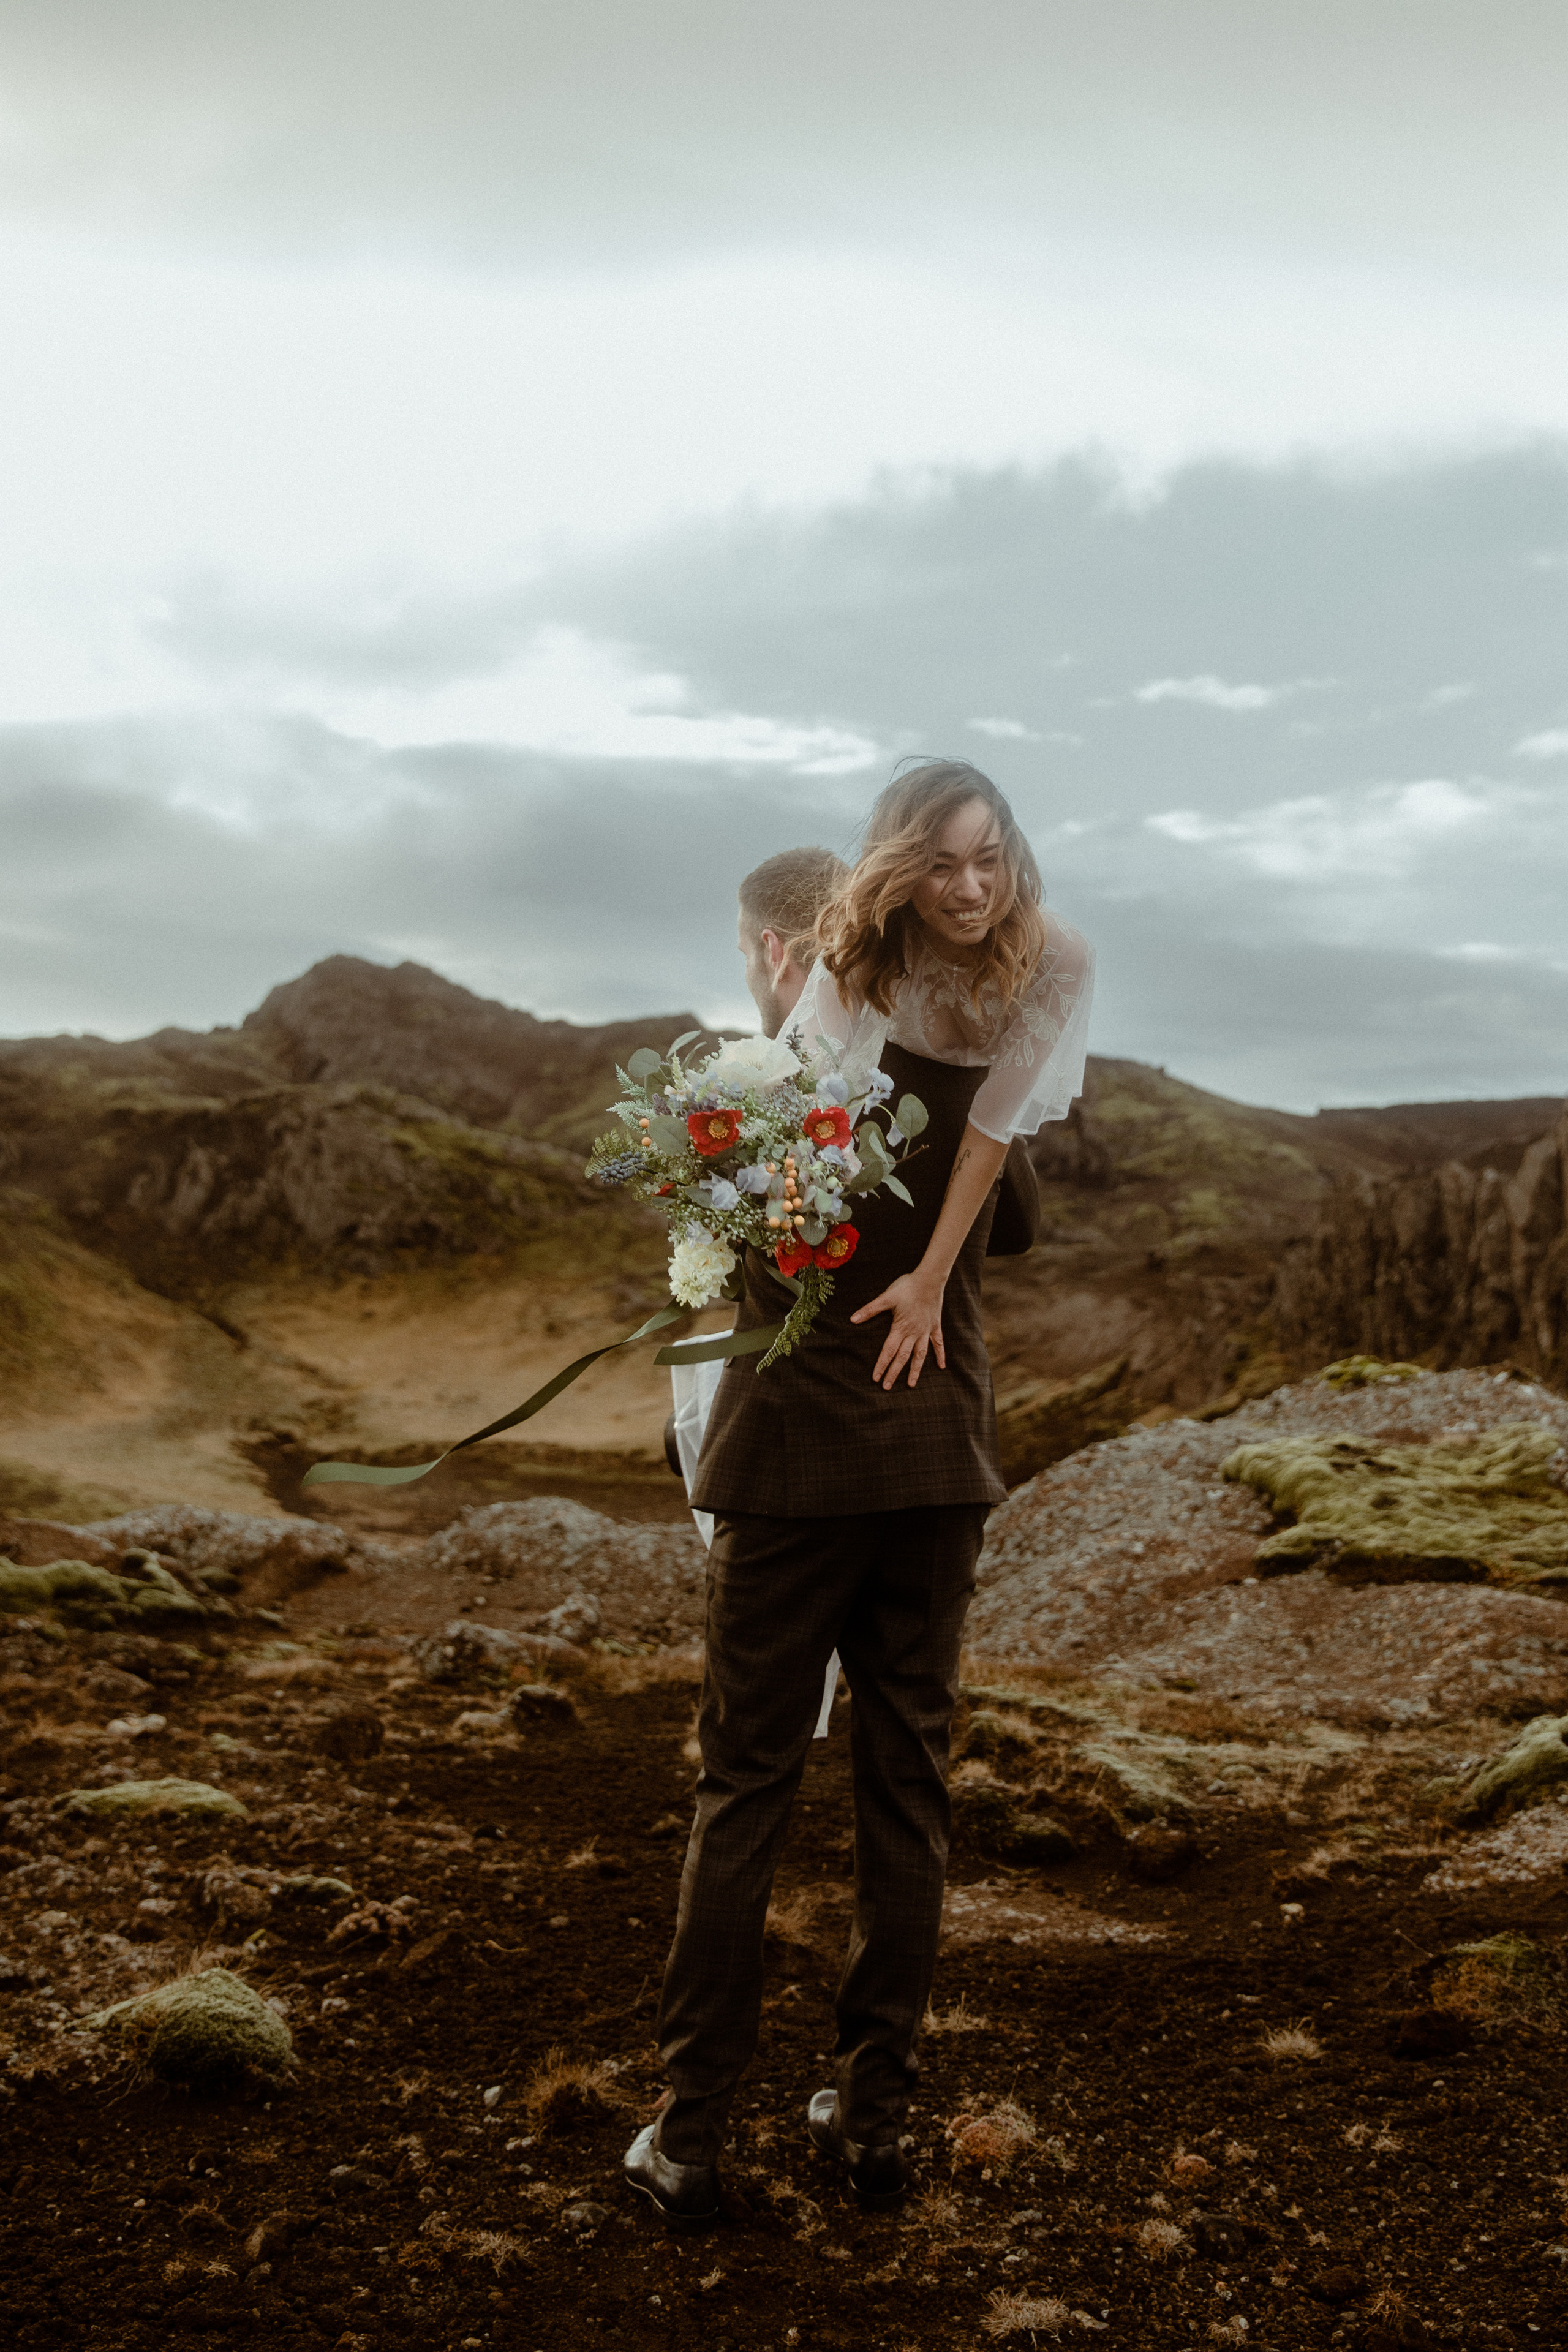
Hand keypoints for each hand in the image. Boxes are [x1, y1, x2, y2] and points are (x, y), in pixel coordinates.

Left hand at [850, 1269, 946, 1389]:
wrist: (930, 1279)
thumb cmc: (906, 1287)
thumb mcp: (886, 1297)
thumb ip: (869, 1310)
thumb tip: (853, 1319)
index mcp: (900, 1328)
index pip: (888, 1351)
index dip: (881, 1365)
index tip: (876, 1378)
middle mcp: (913, 1333)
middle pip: (902, 1357)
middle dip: (893, 1373)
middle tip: (887, 1387)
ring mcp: (925, 1331)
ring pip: (920, 1355)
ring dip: (915, 1370)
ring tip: (911, 1384)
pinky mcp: (935, 1326)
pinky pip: (938, 1343)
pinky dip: (940, 1355)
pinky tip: (941, 1367)